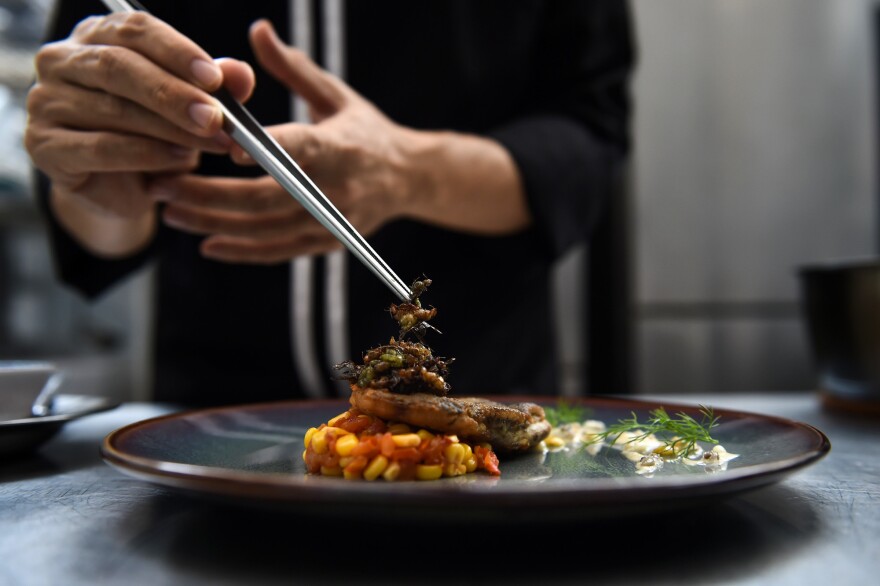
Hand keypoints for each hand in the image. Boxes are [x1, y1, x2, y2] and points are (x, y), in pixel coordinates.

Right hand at [24, 11, 253, 251]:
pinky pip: (101, 148)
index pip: (135, 30)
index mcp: (97, 37)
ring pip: (114, 111)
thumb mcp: (190, 105)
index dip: (177, 51)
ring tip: (209, 143)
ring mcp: (46, 103)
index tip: (215, 78)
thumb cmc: (154, 133)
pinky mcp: (45, 146)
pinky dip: (146, 155)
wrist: (120, 187)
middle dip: (174, 94)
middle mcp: (63, 61)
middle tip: (214, 118)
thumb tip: (240, 74)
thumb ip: (215, 86)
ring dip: (169, 130)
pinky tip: (179, 161)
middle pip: (119, 67)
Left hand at [151, 19, 417, 263]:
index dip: (265, 150)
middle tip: (162, 185)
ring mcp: (333, 222)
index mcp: (342, 146)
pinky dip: (242, 251)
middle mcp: (338, 189)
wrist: (410, 179)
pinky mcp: (328, 244)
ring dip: (214, 223)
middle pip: (267, 198)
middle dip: (210, 194)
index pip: (300, 148)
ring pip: (266, 230)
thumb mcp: (336, 95)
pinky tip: (208, 244)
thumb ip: (292, 68)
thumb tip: (257, 30)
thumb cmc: (366, 130)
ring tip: (170, 213)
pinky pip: (279, 252)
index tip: (225, 146)